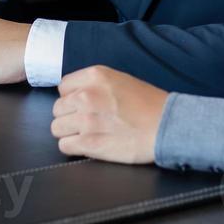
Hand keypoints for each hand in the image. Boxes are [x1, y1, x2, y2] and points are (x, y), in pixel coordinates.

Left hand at [51, 66, 168, 163]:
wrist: (166, 126)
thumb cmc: (149, 104)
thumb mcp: (120, 79)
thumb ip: (95, 84)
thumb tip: (76, 94)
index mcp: (94, 76)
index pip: (63, 87)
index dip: (72, 97)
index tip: (81, 105)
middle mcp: (86, 95)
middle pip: (58, 108)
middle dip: (69, 116)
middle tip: (86, 122)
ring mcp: (86, 120)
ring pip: (56, 128)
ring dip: (69, 132)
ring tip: (86, 134)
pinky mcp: (89, 143)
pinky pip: (64, 145)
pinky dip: (73, 147)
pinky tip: (87, 145)